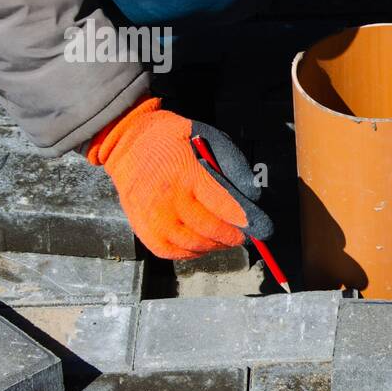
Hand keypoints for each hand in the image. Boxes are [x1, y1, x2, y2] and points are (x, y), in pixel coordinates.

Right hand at [87, 97, 271, 259]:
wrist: (128, 142)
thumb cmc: (175, 139)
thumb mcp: (209, 137)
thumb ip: (234, 164)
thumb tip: (255, 196)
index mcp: (187, 174)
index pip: (225, 206)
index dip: (248, 221)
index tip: (263, 229)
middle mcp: (169, 199)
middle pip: (211, 230)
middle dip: (235, 236)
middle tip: (247, 235)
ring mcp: (153, 216)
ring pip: (193, 245)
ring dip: (216, 245)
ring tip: (226, 238)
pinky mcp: (143, 228)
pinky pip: (171, 252)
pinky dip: (191, 252)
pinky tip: (202, 243)